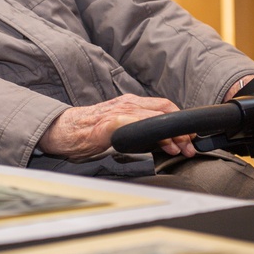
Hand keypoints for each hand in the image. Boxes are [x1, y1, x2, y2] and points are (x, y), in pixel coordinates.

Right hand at [38, 94, 196, 159]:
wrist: (61, 129)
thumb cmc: (87, 131)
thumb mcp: (117, 126)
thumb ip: (137, 129)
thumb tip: (161, 141)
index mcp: (130, 104)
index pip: (164, 107)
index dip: (181, 121)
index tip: (191, 138)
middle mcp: (127, 104)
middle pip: (163, 112)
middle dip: (181, 130)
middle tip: (189, 148)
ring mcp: (117, 113)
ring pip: (151, 118)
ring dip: (168, 134)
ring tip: (177, 149)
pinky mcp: (106, 125)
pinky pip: (130, 125)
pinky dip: (146, 133)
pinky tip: (155, 146)